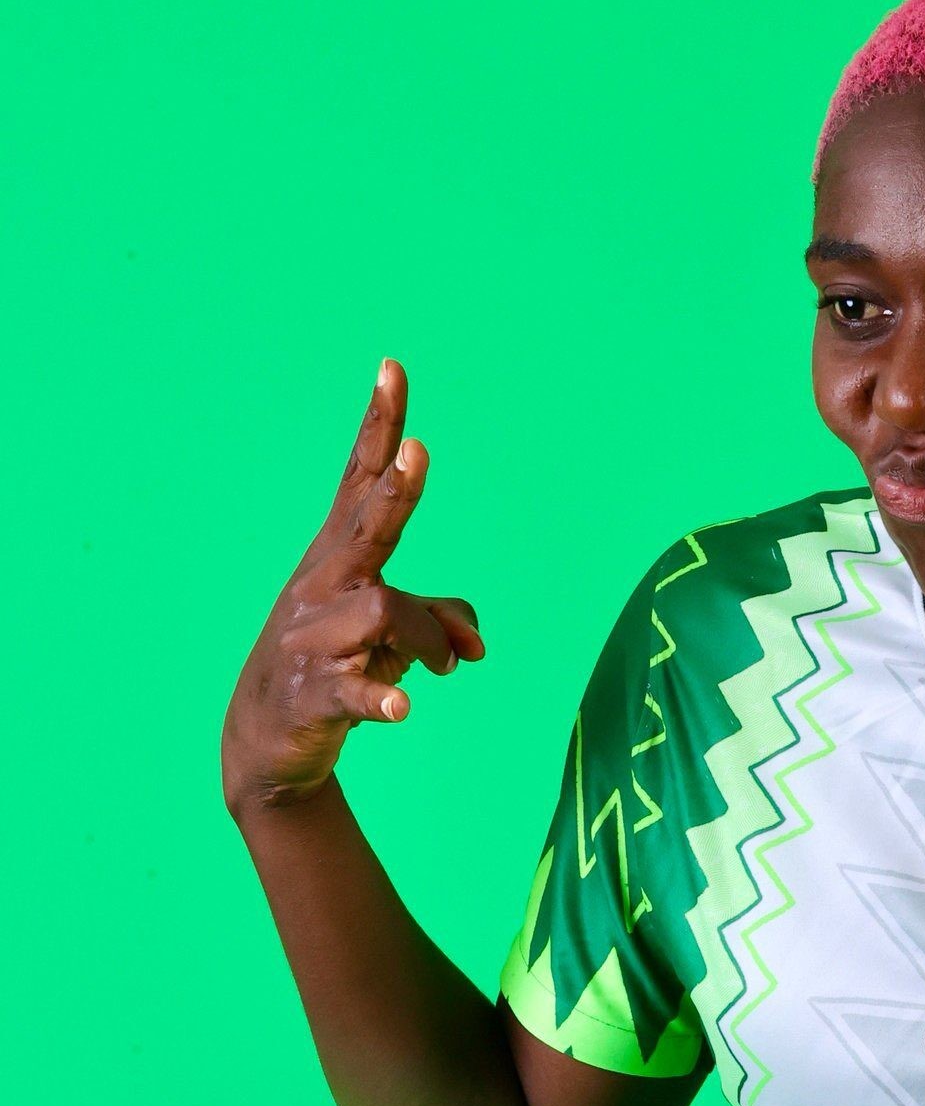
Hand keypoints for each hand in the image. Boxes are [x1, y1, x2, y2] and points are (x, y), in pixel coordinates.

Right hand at [222, 359, 483, 817]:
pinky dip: (380, 699)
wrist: (267, 737)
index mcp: (340, 557)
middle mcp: (325, 585)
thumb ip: (441, 620)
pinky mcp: (318, 692)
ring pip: (386, 612)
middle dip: (395, 491)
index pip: (360, 480)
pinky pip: (356, 691)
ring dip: (429, 640)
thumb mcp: (391, 634)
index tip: (393, 368)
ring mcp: (317, 637)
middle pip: (367, 528)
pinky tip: (400, 708)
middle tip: (419, 452)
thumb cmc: (337, 663)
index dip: (379, 427)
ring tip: (447, 667)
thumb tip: (476, 644)